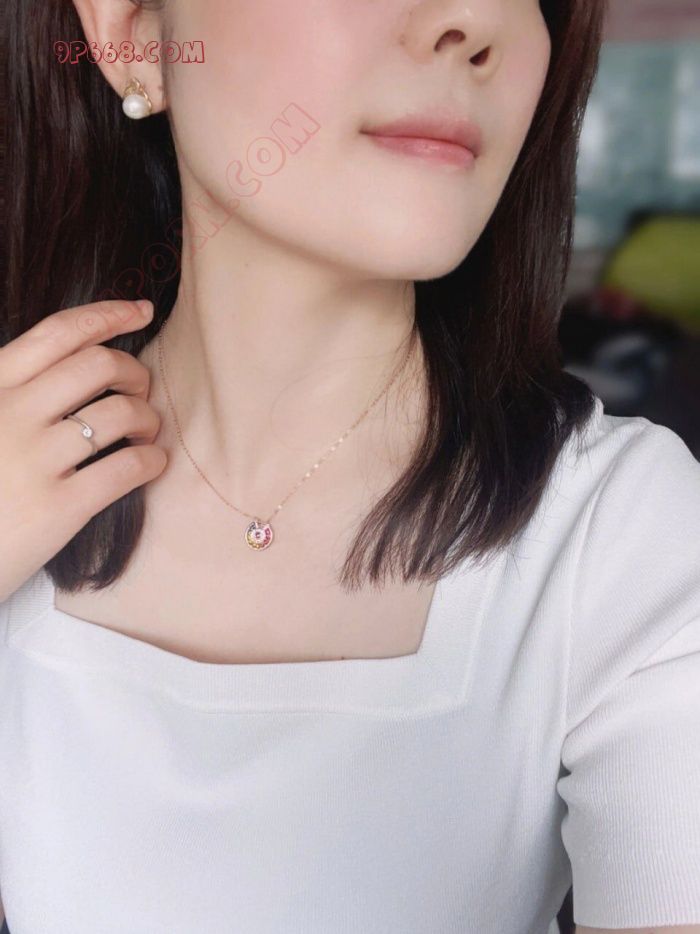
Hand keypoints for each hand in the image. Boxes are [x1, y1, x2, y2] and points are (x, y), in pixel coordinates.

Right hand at [0, 299, 166, 601]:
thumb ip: (13, 391)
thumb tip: (74, 362)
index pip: (58, 333)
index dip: (108, 314)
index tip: (142, 311)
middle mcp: (11, 414)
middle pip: (100, 366)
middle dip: (135, 373)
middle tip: (141, 392)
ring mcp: (34, 460)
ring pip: (121, 414)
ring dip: (148, 418)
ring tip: (145, 433)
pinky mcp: (58, 507)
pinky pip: (127, 468)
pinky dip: (152, 460)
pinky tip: (151, 464)